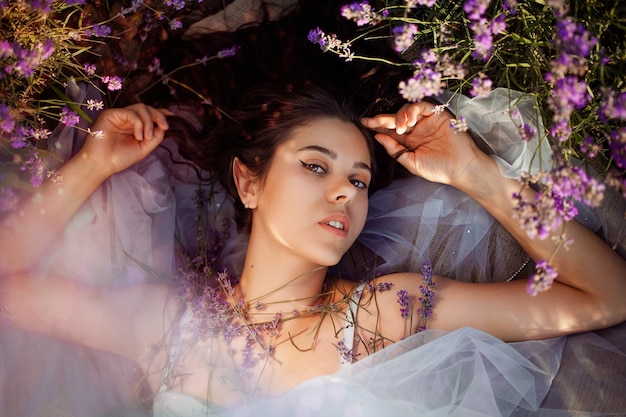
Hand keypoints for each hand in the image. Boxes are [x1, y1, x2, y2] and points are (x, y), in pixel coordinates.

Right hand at [79, 104, 170, 177]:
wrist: (102, 164)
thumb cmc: (119, 158)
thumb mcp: (144, 148)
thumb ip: (155, 137)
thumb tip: (164, 126)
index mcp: (135, 126)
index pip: (150, 114)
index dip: (161, 113)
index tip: (172, 116)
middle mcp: (127, 119)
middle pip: (147, 108)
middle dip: (159, 116)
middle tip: (164, 127)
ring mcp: (119, 116)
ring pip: (141, 108)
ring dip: (148, 122)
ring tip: (146, 137)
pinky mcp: (111, 114)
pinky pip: (131, 113)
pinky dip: (139, 123)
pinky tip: (138, 136)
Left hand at [362, 102, 490, 187]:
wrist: (460, 168)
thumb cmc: (438, 169)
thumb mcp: (411, 162)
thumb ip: (395, 150)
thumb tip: (378, 137)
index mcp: (409, 141)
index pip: (389, 130)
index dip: (377, 126)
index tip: (364, 123)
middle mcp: (416, 129)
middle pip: (395, 119)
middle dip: (381, 119)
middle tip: (371, 121)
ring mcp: (426, 121)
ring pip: (406, 110)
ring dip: (399, 116)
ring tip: (400, 129)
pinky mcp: (437, 114)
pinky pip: (422, 106)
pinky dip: (412, 110)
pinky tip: (409, 121)